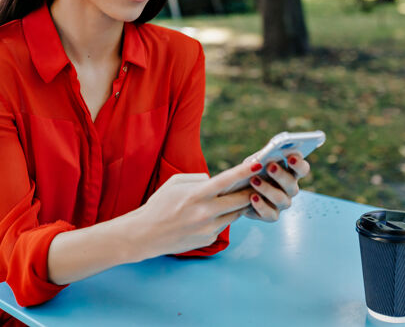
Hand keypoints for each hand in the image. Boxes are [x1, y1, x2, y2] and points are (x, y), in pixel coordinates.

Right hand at [130, 162, 258, 258]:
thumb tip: (215, 181)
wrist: (146, 234)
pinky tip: (209, 216)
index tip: (259, 164)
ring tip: (232, 199)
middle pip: (239, 200)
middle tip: (257, 183)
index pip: (227, 180)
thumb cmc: (159, 205)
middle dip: (250, 191)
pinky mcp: (209, 240)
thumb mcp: (175, 183)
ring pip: (235, 214)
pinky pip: (223, 226)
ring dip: (236, 206)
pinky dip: (221, 219)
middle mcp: (206, 212)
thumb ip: (198, 179)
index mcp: (197, 194)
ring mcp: (208, 228)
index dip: (245, 172)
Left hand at [244, 153, 310, 221]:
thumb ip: (263, 156)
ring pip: (281, 199)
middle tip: (270, 166)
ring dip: (267, 189)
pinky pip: (269, 213)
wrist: (240, 191)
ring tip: (253, 180)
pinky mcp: (272, 215)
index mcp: (291, 173)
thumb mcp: (257, 161)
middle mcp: (290, 189)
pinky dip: (260, 205)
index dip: (299, 164)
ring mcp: (282, 203)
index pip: (302, 168)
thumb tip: (267, 152)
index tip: (291, 157)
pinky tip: (252, 197)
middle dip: (281, 175)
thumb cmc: (252, 171)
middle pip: (292, 183)